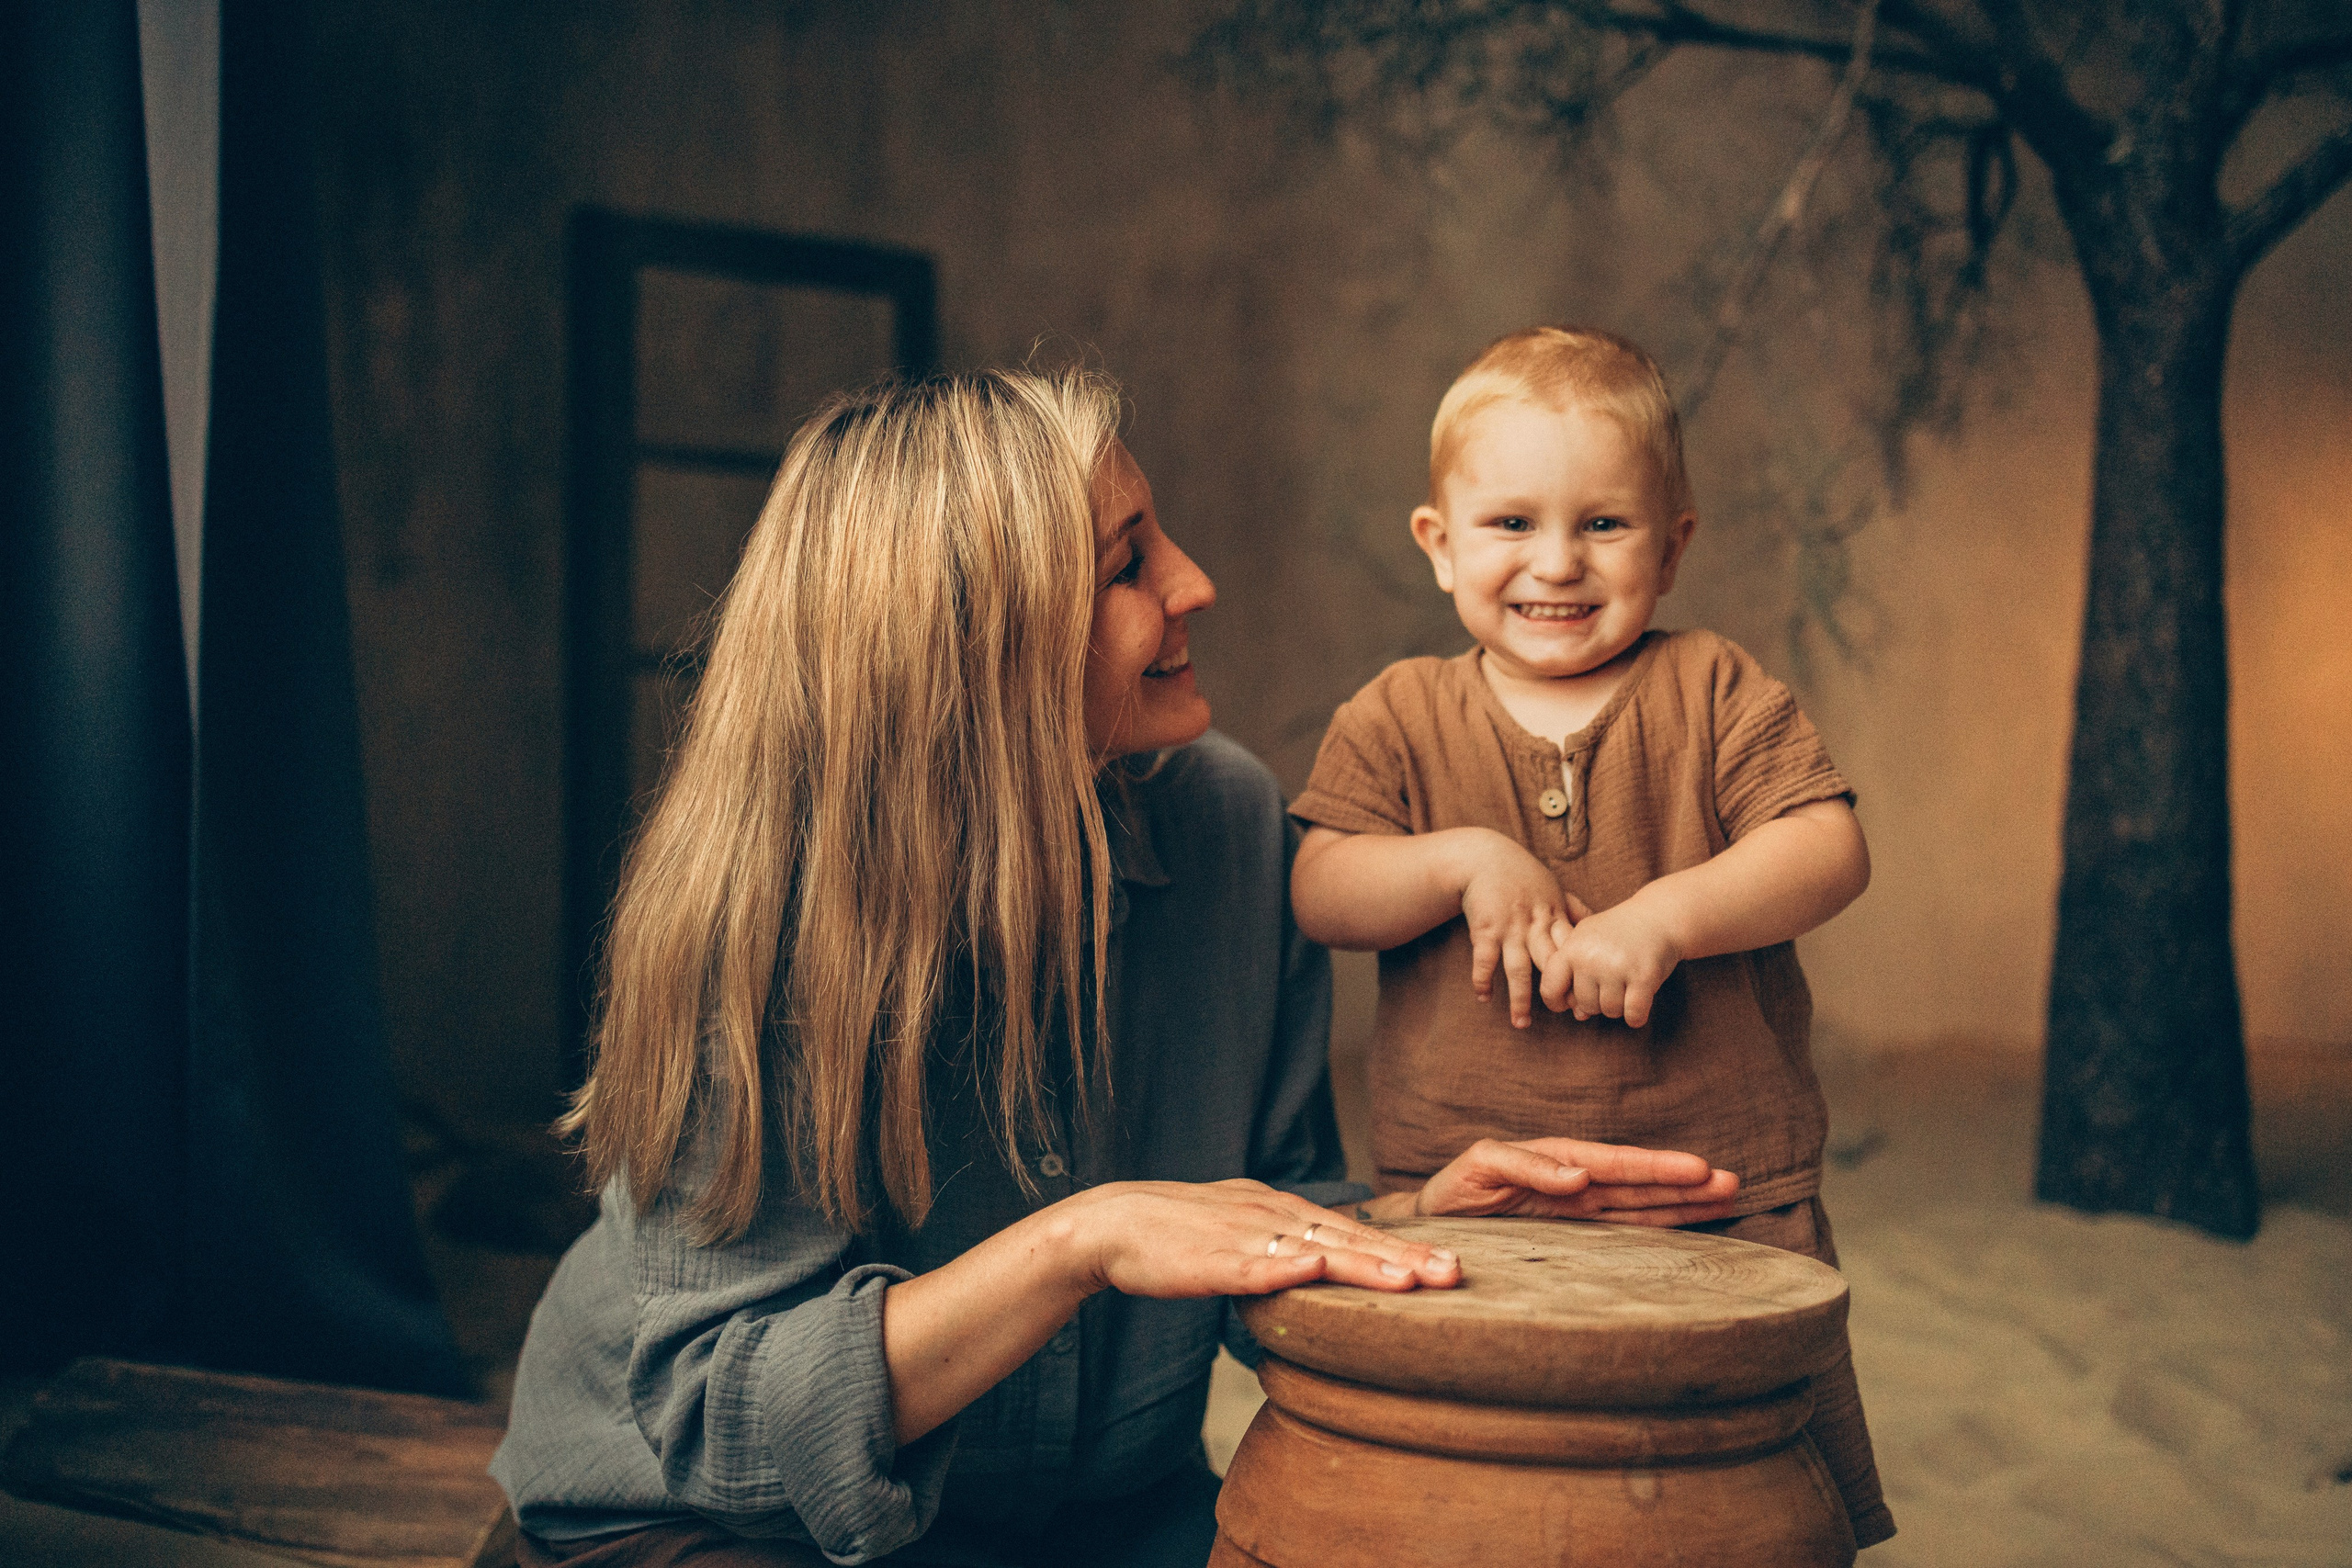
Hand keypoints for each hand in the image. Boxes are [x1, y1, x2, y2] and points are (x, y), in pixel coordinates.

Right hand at [1065, 1179, 1460, 1298]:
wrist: (1111, 1224)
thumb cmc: (1176, 1232)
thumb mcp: (1241, 1226)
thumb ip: (1283, 1239)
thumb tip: (1324, 1258)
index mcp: (1279, 1209)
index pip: (1352, 1230)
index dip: (1402, 1247)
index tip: (1449, 1262)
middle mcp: (1270, 1215)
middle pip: (1348, 1238)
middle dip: (1405, 1258)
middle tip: (1456, 1273)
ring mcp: (1242, 1237)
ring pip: (1314, 1251)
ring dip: (1364, 1264)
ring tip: (1413, 1280)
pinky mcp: (1211, 1261)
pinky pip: (1254, 1267)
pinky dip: (1288, 1268)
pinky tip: (1319, 1270)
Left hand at [1410, 1137, 1739, 1225]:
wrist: (1434, 1219)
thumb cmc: (1455, 1188)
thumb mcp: (1481, 1166)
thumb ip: (1527, 1168)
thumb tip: (1578, 1178)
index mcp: (1557, 1160)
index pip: (1616, 1164)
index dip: (1657, 1167)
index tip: (1699, 1168)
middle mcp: (1577, 1182)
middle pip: (1639, 1183)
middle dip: (1685, 1183)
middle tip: (1733, 1182)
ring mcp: (1579, 1207)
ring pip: (1640, 1203)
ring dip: (1682, 1201)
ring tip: (1726, 1196)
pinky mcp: (1575, 1231)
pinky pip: (1624, 1225)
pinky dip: (1658, 1222)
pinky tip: (1690, 1222)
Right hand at [1457, 832, 1578, 1028]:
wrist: (1485, 857)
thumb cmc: (1522, 874)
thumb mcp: (1553, 888)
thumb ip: (1573, 909)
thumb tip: (1599, 925)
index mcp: (1553, 916)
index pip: (1572, 950)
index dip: (1581, 973)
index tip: (1590, 996)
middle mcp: (1534, 925)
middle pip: (1550, 964)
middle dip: (1558, 991)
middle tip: (1567, 1016)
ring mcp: (1509, 928)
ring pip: (1518, 969)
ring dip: (1519, 998)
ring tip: (1521, 1024)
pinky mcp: (1485, 929)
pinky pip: (1484, 960)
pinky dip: (1483, 980)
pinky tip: (1484, 997)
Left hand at [1539, 894, 1681, 1027]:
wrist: (1658, 916)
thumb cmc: (1619, 933)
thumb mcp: (1587, 941)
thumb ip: (1575, 976)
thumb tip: (1579, 1016)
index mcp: (1571, 948)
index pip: (1550, 988)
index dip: (1558, 1002)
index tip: (1572, 1003)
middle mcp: (1590, 958)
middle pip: (1586, 1005)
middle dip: (1600, 1002)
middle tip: (1613, 984)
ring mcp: (1616, 967)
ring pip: (1610, 1011)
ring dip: (1620, 1006)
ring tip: (1628, 986)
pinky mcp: (1643, 977)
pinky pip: (1633, 1014)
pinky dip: (1637, 1016)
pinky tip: (1641, 1002)